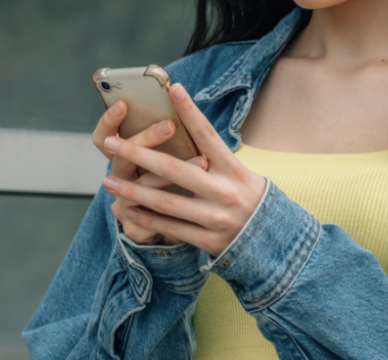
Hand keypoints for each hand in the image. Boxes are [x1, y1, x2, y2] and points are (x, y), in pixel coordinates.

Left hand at [101, 83, 267, 257]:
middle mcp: (225, 192)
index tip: (172, 88)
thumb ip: (216, 161)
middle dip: (137, 154)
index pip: (209, 135)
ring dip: (133, 190)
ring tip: (109, 181)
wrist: (279, 242)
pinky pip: (173, 229)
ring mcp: (218, 218)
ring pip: (166, 202)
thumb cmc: (253, 201)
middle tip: (111, 144)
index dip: (190, 111)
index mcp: (234, 170)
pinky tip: (130, 210)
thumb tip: (184, 132)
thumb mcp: (243, 176)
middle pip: (174, 169)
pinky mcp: (212, 241)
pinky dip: (148, 219)